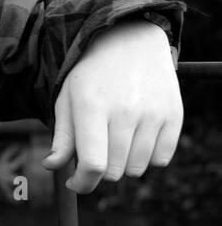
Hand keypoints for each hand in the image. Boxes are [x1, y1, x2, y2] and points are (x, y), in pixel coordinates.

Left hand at [41, 19, 180, 192]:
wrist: (130, 41)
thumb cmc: (91, 75)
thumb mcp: (67, 99)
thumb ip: (62, 137)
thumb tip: (51, 166)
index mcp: (92, 107)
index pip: (93, 164)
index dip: (82, 183)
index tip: (74, 182)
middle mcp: (126, 111)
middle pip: (114, 171)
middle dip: (99, 171)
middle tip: (94, 154)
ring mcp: (153, 113)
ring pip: (137, 169)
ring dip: (123, 165)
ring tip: (115, 142)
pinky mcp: (174, 115)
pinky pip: (162, 159)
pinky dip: (147, 158)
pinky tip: (136, 140)